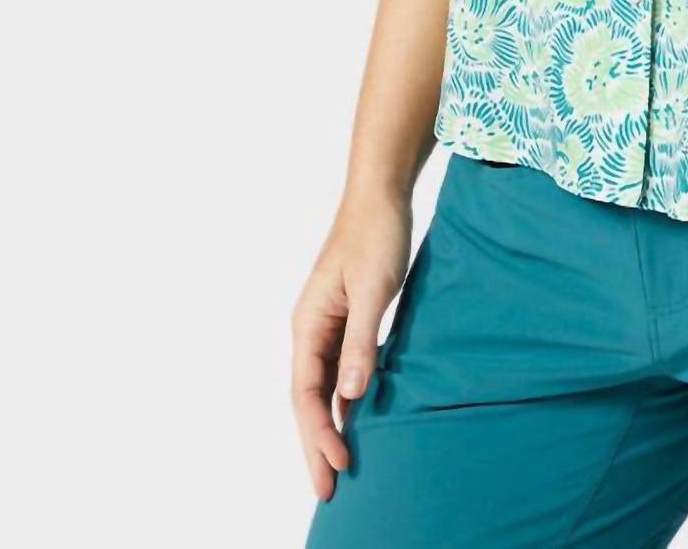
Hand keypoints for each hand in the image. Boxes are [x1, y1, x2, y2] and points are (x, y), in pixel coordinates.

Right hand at [290, 189, 410, 499]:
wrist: (380, 196)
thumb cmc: (376, 236)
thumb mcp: (374, 289)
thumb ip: (361, 341)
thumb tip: (350, 395)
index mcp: (308, 323)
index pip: (306, 393)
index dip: (318, 433)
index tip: (336, 465)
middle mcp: (310, 329)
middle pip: (308, 399)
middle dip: (315, 444)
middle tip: (327, 490)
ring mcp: (326, 325)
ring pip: (321, 388)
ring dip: (327, 425)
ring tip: (338, 466)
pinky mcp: (346, 319)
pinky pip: (338, 369)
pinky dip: (343, 399)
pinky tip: (354, 419)